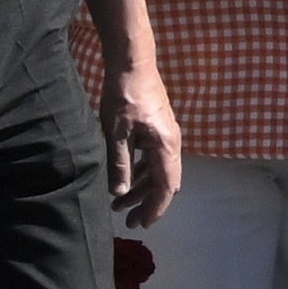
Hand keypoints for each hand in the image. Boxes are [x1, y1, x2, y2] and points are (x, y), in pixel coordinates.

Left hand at [107, 64, 183, 227]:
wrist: (133, 64)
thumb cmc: (123, 96)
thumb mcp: (116, 133)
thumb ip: (119, 164)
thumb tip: (119, 193)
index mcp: (165, 146)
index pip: (165, 186)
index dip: (155, 208)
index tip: (141, 224)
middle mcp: (171, 144)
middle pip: (165, 182)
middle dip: (147, 203)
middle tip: (128, 221)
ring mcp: (166, 137)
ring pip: (158, 171)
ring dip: (141, 189)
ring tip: (119, 204)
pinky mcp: (158, 131)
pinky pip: (153, 160)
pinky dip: (141, 173)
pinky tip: (126, 179)